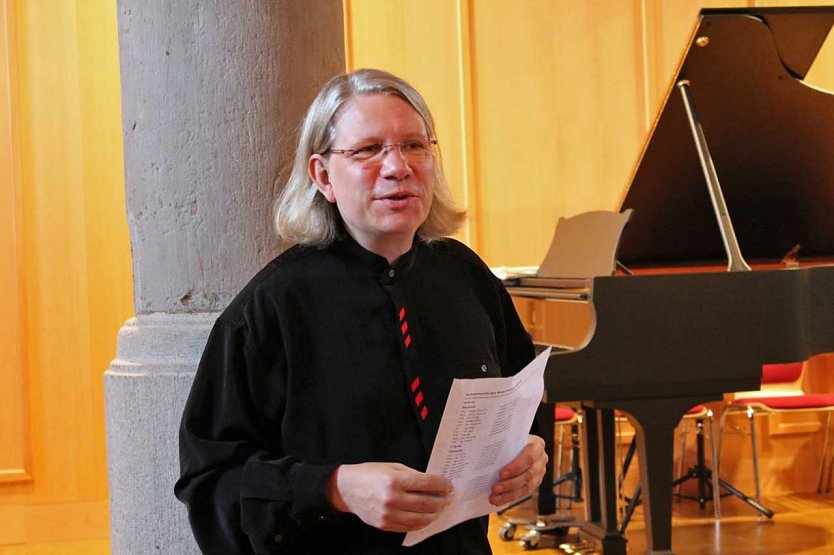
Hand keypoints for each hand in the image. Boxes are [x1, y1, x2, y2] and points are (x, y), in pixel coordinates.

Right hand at [325, 462, 453, 532]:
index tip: (449, 486)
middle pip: (426, 503)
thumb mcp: (392, 467)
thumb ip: (412, 475)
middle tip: (448, 499)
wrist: (347, 489)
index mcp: (394, 480)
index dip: (441, 485)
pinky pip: (409, 527)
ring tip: (440, 509)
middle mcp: (392, 498)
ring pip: (420, 519)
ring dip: (434, 514)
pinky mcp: (385, 525)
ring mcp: (388, 514)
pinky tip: (426, 517)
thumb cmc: (370, 474)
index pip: (426, 483)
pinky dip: (421, 523)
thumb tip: (432, 483)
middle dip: (441, 501)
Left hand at [489, 435, 547, 505]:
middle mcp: (541, 459)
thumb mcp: (508, 437)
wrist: (519, 443)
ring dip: (509, 494)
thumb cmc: (510, 439)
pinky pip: (524, 493)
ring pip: (526, 487)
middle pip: (528, 475)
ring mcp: (540, 472)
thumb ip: (502, 443)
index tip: (501, 474)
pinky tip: (499, 500)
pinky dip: (510, 497)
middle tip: (494, 488)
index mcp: (537, 445)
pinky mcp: (535, 482)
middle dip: (510, 484)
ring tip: (494, 498)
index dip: (516, 467)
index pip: (529, 457)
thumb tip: (484, 451)